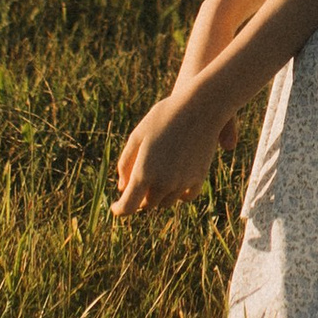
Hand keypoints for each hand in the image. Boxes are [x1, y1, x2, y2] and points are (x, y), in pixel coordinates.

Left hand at [112, 89, 222, 214]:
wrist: (200, 107)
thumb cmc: (164, 117)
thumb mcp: (137, 136)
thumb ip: (126, 163)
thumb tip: (122, 187)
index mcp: (144, 173)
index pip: (128, 206)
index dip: (120, 210)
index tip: (116, 206)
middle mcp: (163, 183)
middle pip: (147, 205)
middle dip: (140, 197)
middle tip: (138, 181)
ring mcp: (182, 182)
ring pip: (166, 202)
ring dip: (158, 194)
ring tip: (157, 175)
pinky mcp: (198, 178)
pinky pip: (186, 196)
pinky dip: (178, 193)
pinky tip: (175, 181)